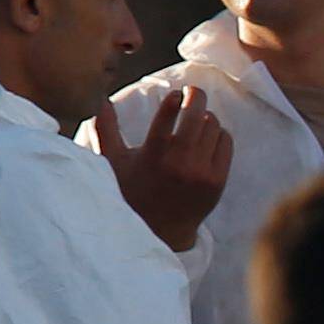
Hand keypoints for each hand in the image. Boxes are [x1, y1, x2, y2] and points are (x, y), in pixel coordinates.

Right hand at [94, 86, 232, 250]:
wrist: (161, 231)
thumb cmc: (133, 192)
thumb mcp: (114, 162)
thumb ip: (105, 129)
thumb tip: (98, 98)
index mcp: (152, 156)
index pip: (167, 116)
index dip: (174, 100)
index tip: (176, 94)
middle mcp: (178, 164)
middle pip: (196, 115)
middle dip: (196, 96)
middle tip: (192, 92)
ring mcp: (200, 173)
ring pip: (213, 126)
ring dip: (206, 117)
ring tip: (197, 120)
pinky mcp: (217, 181)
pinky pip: (225, 142)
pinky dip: (219, 134)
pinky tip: (208, 137)